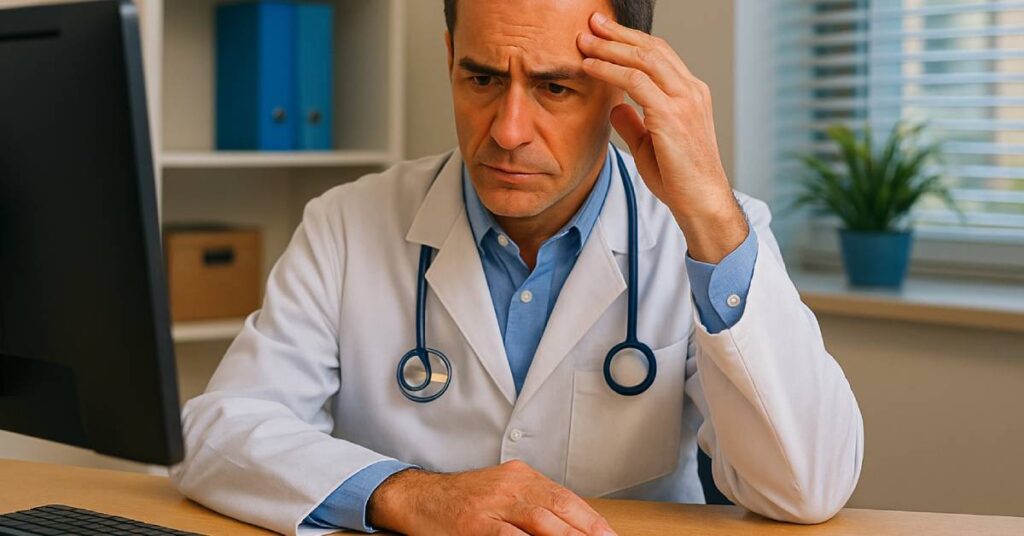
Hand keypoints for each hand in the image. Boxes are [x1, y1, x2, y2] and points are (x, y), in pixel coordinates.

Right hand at [367, 460, 616, 535]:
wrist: (418, 497)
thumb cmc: (463, 500)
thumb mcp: (502, 493)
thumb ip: (533, 505)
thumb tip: (570, 526)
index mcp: (521, 477)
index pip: (567, 498)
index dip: (592, 520)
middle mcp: (511, 486)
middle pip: (560, 509)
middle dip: (587, 531)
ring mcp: (493, 505)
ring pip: (541, 521)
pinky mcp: (476, 524)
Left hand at [578, 12, 747, 262]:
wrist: (701, 202)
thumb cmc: (680, 179)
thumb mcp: (650, 145)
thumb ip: (635, 122)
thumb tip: (616, 106)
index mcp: (690, 94)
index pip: (660, 54)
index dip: (631, 40)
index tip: (605, 32)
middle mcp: (691, 91)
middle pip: (651, 48)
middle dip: (618, 33)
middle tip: (592, 22)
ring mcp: (684, 101)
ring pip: (643, 59)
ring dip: (610, 47)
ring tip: (584, 40)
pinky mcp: (672, 116)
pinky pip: (635, 82)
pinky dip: (609, 70)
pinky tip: (589, 67)